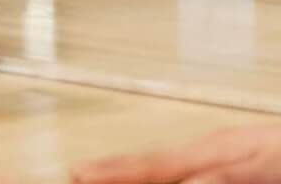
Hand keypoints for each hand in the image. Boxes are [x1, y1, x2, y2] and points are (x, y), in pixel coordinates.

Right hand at [71, 125, 280, 183]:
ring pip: (166, 167)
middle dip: (112, 170)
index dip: (112, 172)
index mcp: (209, 153)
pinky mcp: (233, 162)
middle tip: (75, 173)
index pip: (149, 166)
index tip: (77, 174)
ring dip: (131, 171)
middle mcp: (207, 154)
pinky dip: (157, 172)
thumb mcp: (257, 167)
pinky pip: (185, 168)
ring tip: (99, 173)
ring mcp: (219, 157)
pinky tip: (155, 176)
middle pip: (150, 164)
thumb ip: (217, 178)